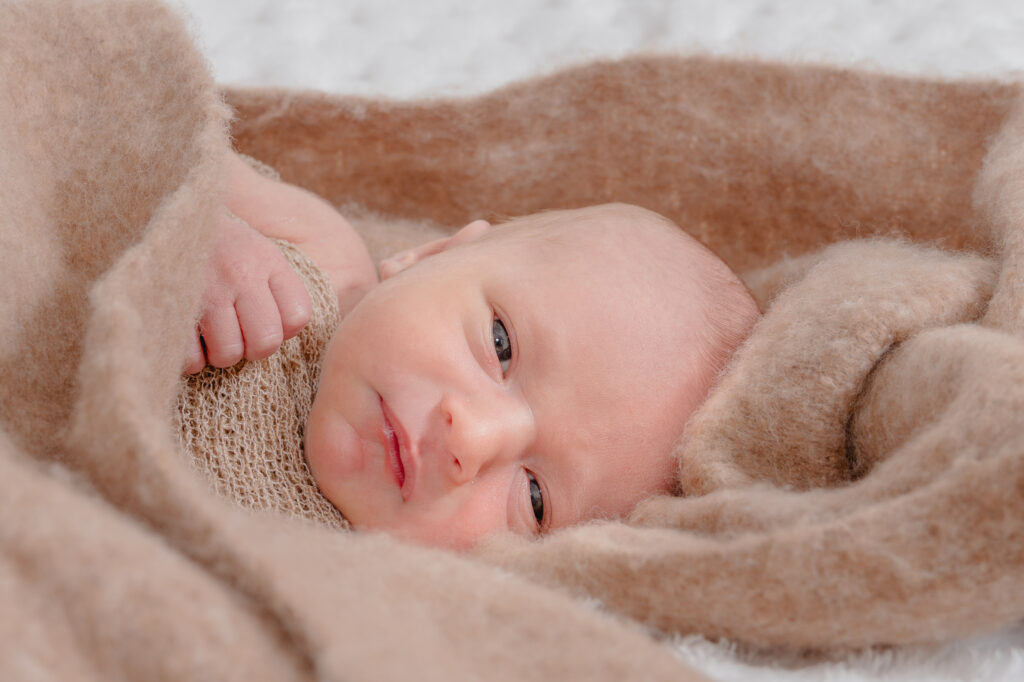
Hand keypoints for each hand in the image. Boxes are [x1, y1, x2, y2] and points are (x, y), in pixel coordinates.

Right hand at [183, 211, 311, 373]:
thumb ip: (278, 285)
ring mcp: (206, 290)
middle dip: (252, 348)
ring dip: (219, 354)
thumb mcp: (257, 249)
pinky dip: (189, 358)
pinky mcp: (171, 304)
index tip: (265, 320)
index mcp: (266, 260)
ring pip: (228, 354)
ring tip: (211, 336)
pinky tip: (188, 339)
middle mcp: (240, 274)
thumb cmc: (216, 243)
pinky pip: (191, 358)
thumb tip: (287, 332)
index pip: (297, 317)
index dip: (283, 329)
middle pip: (265, 343)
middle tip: (237, 335)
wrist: (161, 214)